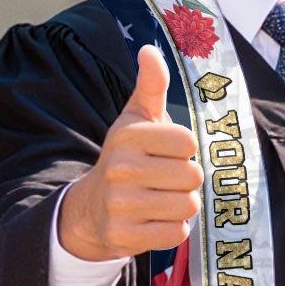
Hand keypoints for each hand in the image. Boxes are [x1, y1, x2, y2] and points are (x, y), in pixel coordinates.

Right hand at [56, 46, 203, 261]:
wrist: (91, 208)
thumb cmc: (126, 158)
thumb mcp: (136, 119)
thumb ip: (151, 85)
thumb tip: (150, 50)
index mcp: (128, 136)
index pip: (187, 141)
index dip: (183, 149)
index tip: (165, 152)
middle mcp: (122, 168)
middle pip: (192, 175)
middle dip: (186, 180)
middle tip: (165, 179)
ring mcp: (121, 205)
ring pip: (188, 205)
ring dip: (182, 205)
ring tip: (161, 199)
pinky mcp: (125, 236)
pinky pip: (177, 233)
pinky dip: (173, 229)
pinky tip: (154, 219)